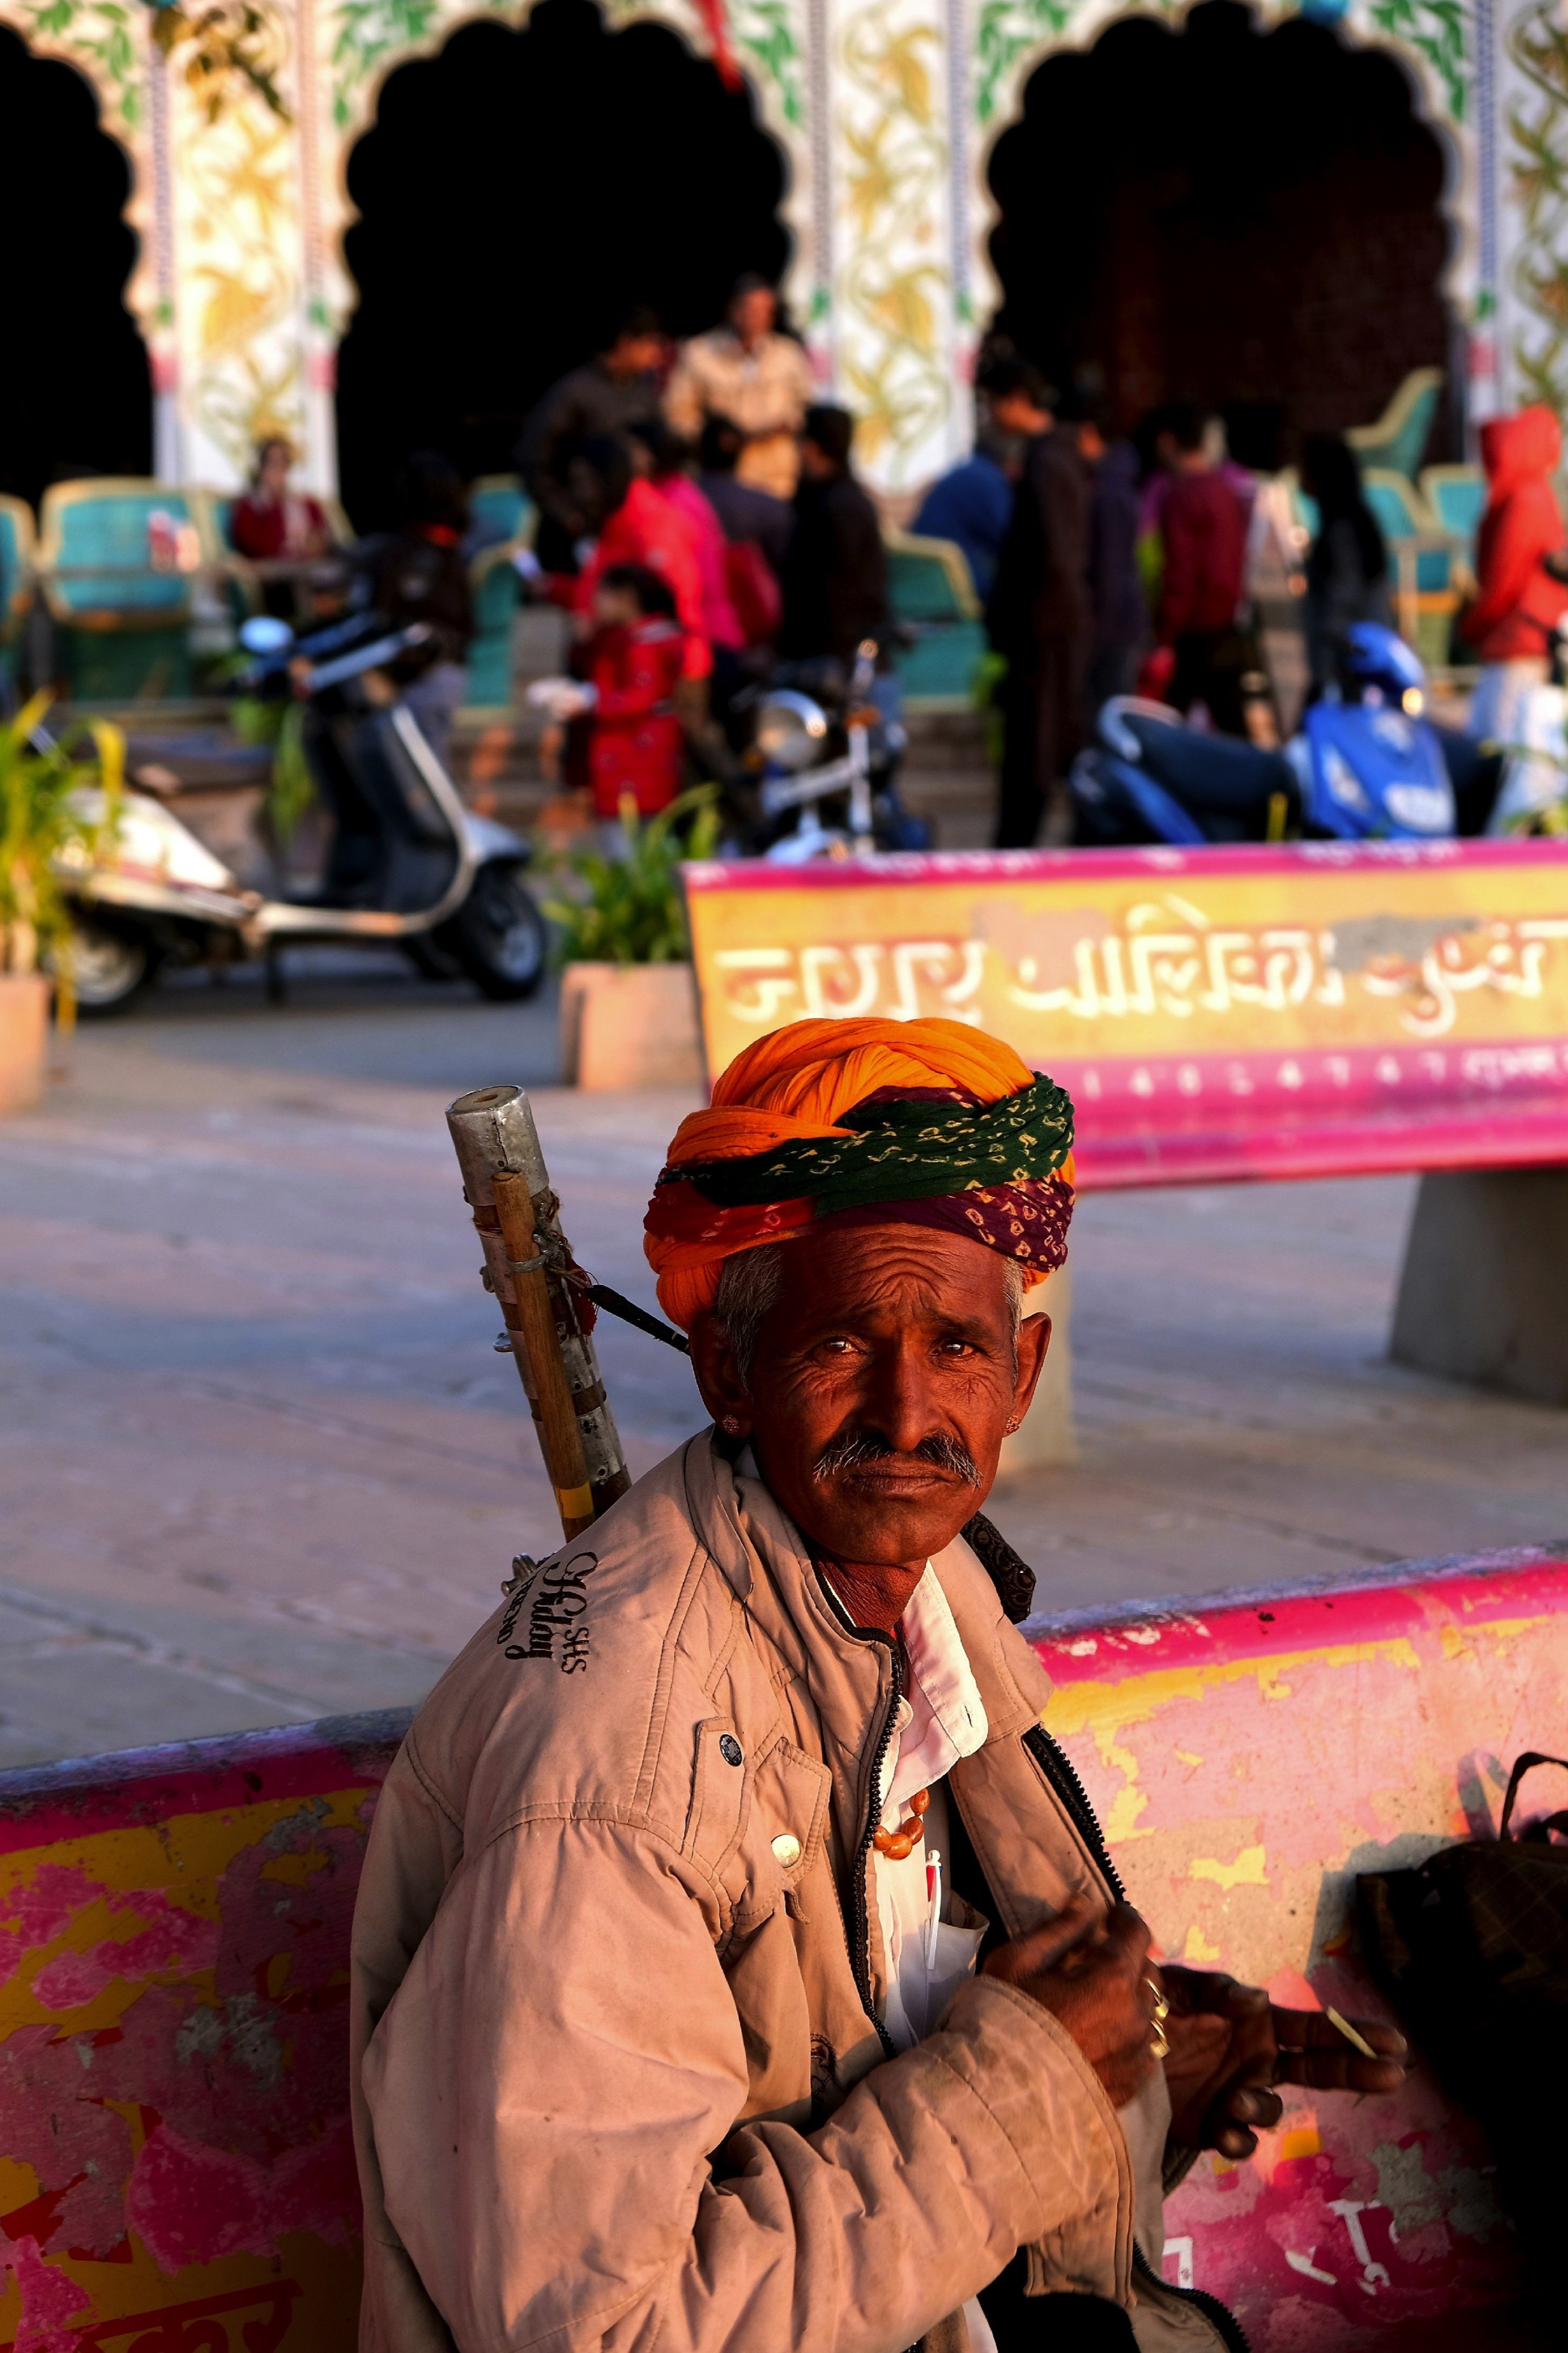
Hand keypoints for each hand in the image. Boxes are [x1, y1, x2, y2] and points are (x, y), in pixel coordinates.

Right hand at [983, 1897, 1160, 2109]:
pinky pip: (1145, 2048)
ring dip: (1132, 1997)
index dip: (1125, 1917)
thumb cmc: (1003, 2019)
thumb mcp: (1018, 1962)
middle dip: (1128, 1958)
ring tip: (1102, 2000)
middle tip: (1098, 1959)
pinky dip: (1131, 2033)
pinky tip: (1105, 2035)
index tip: (1111, 1915)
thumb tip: (1085, 1906)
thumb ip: (1058, 1930)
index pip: (1138, 1934)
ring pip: (1150, 2012)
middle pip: (1148, 1973)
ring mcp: (1137, 2055)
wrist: (998, 2094)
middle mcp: (1135, 2016)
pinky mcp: (1131, 2084)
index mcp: (1112, 1980)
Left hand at [1160, 1966, 1407, 2158]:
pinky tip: (1225, 2133)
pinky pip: (1238, 2141)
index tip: (1395, 2043)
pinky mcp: (1212, 2127)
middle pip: (1317, 2070)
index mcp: (1257, 2024)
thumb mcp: (1181, 1986)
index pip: (1314, 2029)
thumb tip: (1258, 2000)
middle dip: (1356, 2070)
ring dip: (1261, 2107)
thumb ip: (1218, 1992)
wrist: (1107, 2046)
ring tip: (1237, 2099)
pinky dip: (1236, 2140)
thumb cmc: (1151, 2006)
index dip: (1354, 2034)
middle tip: (1393, 2075)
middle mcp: (1257, 2062)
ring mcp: (1238, 2096)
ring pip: (1271, 2111)